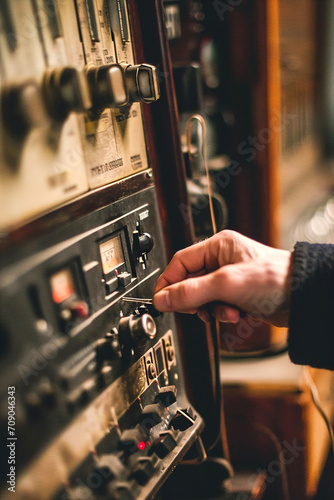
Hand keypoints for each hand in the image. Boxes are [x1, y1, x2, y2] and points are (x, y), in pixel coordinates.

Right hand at [153, 230, 291, 325]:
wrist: (302, 297)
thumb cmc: (273, 279)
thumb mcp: (224, 285)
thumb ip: (190, 292)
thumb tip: (162, 299)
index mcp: (216, 247)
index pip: (179, 262)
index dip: (168, 282)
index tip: (162, 301)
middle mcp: (221, 260)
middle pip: (190, 282)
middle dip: (196, 300)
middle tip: (199, 309)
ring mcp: (229, 278)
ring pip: (203, 297)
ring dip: (212, 309)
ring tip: (228, 312)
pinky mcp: (237, 294)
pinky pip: (217, 306)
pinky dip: (223, 314)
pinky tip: (237, 314)